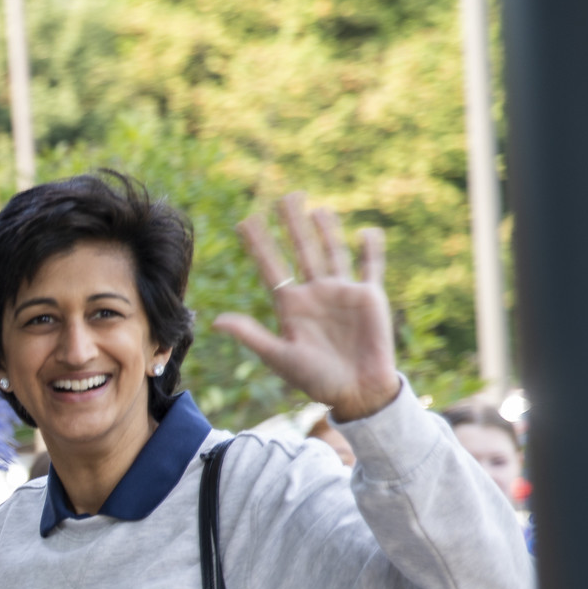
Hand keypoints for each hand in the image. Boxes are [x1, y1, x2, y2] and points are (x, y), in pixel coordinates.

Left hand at [221, 192, 401, 422]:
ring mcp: (342, 292)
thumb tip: (216, 321)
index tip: (245, 221)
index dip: (259, 245)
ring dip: (326, 230)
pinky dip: (371, 249)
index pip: (271, 267)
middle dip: (293, 225)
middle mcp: (315, 293)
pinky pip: (371, 267)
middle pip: (301, 250)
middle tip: (285, 196)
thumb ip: (251, 335)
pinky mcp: (369, 296)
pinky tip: (368, 230)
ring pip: (333, 252)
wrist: (356, 392)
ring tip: (316, 208)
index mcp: (291, 306)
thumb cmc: (315, 379)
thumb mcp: (279, 356)